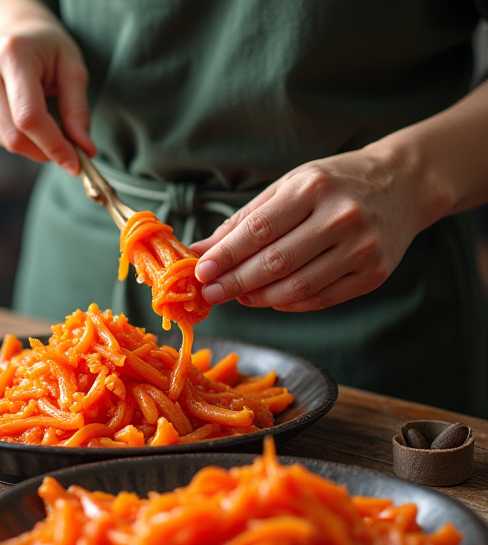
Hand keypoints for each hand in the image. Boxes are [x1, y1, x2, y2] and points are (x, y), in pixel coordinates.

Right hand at [0, 21, 95, 175]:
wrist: (15, 33)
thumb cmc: (48, 50)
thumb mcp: (73, 69)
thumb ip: (78, 110)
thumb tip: (84, 149)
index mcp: (13, 54)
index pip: (29, 117)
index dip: (54, 146)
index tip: (76, 164)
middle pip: (15, 136)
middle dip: (46, 151)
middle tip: (69, 150)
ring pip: (6, 141)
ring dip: (34, 147)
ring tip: (49, 126)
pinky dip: (19, 139)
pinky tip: (26, 117)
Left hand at [190, 147, 448, 310]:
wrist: (402, 185)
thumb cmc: (334, 183)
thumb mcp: (288, 187)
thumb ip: (243, 220)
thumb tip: (199, 250)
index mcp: (313, 188)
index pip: (258, 230)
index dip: (226, 256)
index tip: (200, 272)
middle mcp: (341, 217)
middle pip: (275, 263)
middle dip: (235, 282)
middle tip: (209, 294)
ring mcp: (362, 248)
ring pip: (298, 287)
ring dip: (259, 298)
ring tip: (237, 296)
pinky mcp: (375, 274)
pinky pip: (322, 299)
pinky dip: (289, 303)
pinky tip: (270, 299)